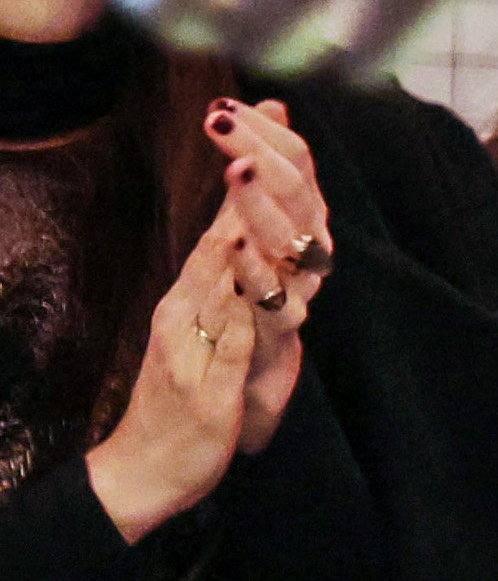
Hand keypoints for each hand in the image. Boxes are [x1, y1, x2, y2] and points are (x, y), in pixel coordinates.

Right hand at [89, 100, 327, 539]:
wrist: (144, 469)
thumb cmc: (189, 399)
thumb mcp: (215, 333)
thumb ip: (233, 283)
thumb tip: (252, 233)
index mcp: (196, 295)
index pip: (228, 220)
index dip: (253, 168)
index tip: (269, 111)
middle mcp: (189, 309)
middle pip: (221, 235)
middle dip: (242, 182)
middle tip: (248, 125)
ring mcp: (192, 344)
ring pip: (218, 280)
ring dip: (236, 231)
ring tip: (245, 180)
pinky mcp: (204, 385)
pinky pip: (224, 340)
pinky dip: (235, 307)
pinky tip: (244, 276)